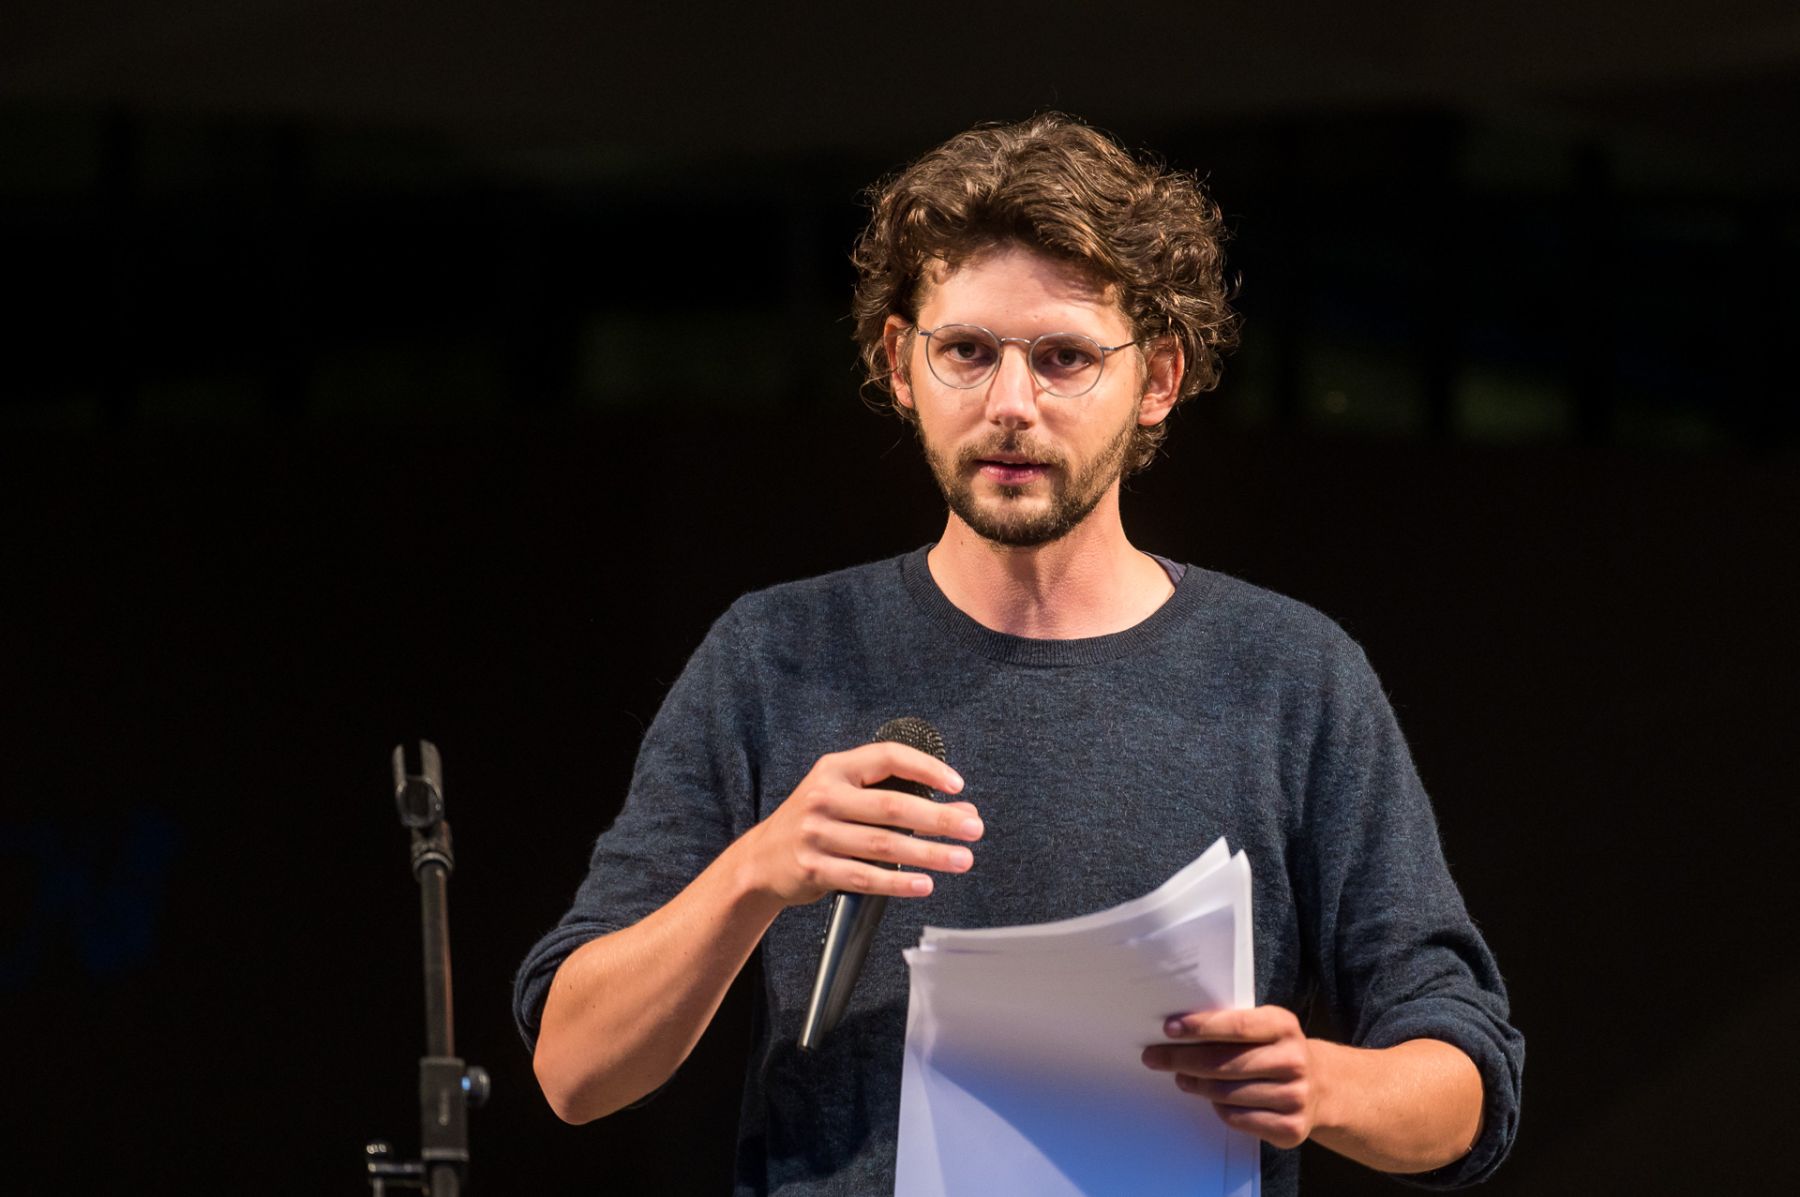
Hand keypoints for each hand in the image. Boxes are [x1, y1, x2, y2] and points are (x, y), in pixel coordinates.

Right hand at [737, 742, 980, 908]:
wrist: (761, 860)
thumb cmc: (816, 823)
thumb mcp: (845, 797)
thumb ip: (897, 797)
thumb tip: (960, 809)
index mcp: (834, 770)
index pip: (887, 757)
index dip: (926, 768)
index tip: (957, 784)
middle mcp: (823, 797)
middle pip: (892, 806)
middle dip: (939, 818)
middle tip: (973, 828)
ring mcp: (816, 834)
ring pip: (883, 846)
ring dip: (929, 853)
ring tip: (961, 859)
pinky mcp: (814, 868)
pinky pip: (865, 877)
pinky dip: (898, 883)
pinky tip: (925, 884)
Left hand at [1141, 1006, 1323, 1148]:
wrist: (1321, 1088)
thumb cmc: (1275, 1051)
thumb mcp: (1264, 1028)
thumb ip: (1231, 1025)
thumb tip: (1177, 1029)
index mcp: (1284, 1026)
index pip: (1238, 1026)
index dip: (1201, 1027)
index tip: (1170, 1029)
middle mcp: (1294, 1060)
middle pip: (1225, 1063)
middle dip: (1183, 1059)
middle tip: (1154, 1057)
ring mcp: (1295, 1096)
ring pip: (1226, 1093)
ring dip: (1196, 1085)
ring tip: (1181, 1078)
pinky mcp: (1290, 1128)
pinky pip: (1237, 1118)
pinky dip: (1218, 1108)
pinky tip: (1213, 1099)